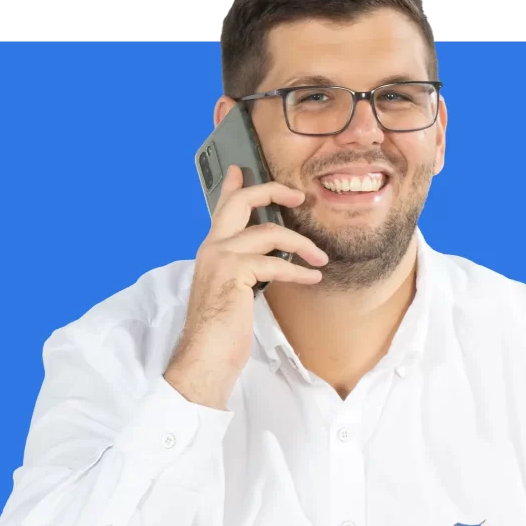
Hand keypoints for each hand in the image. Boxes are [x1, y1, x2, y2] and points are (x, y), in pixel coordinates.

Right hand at [165, 165, 327, 408]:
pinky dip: (299, 270)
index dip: (233, 186)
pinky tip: (312, 277)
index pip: (221, 209)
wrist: (205, 356)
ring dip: (301, 243)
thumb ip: (244, 271)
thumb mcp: (233, 293)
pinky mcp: (234, 273)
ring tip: (320, 258)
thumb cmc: (221, 331)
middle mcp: (212, 247)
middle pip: (241, 202)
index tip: (242, 169)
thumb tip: (267, 261)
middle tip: (299, 195)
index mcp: (210, 250)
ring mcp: (221, 258)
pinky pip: (276, 263)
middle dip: (272, 191)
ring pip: (268, 232)